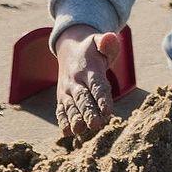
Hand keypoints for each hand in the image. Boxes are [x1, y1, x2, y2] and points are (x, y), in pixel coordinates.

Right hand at [54, 24, 121, 138]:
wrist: (70, 49)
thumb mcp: (100, 41)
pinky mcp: (61, 98)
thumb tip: (110, 38)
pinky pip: (61, 110)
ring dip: (75, 119)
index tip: (107, 111)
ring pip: (71, 107)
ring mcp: (67, 91)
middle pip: (83, 99)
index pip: (96, 85)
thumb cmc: (92, 49)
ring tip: (80, 131)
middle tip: (95, 125)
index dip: (102, 98)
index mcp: (89, 69)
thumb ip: (107, 42)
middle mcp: (76, 81)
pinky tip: (67, 132)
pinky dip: (63, 121)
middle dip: (88, 112)